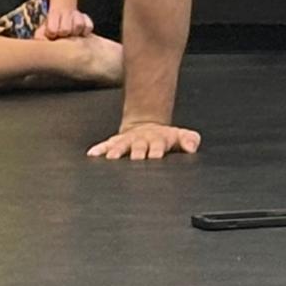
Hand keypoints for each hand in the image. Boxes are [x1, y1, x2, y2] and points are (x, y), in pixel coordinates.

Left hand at [38, 4, 93, 39]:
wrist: (63, 12)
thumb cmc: (52, 26)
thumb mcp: (42, 30)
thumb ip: (39, 36)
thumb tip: (40, 42)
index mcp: (53, 15)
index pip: (52, 29)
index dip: (52, 34)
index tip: (52, 35)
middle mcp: (66, 13)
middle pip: (65, 29)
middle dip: (63, 34)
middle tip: (62, 36)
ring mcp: (77, 15)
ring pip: (78, 25)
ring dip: (75, 33)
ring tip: (71, 35)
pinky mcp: (87, 19)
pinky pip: (89, 26)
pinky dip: (85, 32)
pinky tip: (80, 34)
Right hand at [87, 122, 201, 159]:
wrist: (148, 125)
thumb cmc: (166, 137)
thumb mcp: (180, 136)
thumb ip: (189, 140)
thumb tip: (192, 147)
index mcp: (158, 139)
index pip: (157, 146)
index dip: (156, 150)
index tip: (155, 156)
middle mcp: (142, 140)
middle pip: (138, 146)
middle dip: (136, 153)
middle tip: (134, 160)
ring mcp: (128, 140)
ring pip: (121, 145)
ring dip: (116, 151)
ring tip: (111, 158)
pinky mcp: (117, 142)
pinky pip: (107, 145)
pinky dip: (100, 149)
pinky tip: (93, 154)